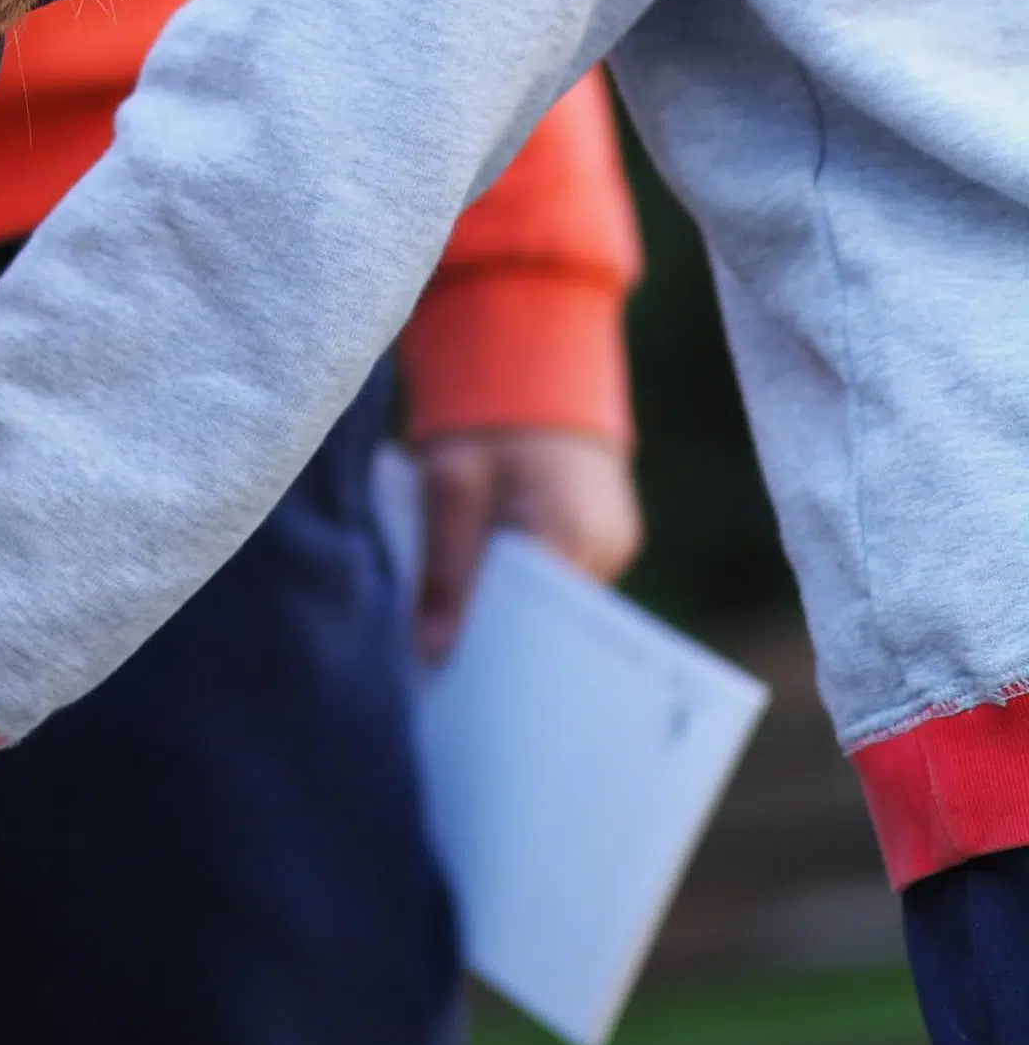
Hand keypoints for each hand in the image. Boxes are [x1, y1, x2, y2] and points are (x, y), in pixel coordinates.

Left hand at [413, 425, 642, 662]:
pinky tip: (486, 599)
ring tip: (461, 639)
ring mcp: (611, 546)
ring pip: (559, 610)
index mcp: (572, 534)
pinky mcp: (601, 540)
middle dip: (502, 645)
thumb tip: (432, 653)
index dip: (500, 659)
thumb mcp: (449, 483)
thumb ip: (444, 568)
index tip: (458, 684)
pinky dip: (525, 593)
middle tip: (448, 668)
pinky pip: (562, 585)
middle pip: (555, 628)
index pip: (545, 629)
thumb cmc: (486, 420)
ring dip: (512, 617)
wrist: (526, 360)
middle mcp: (606, 549)